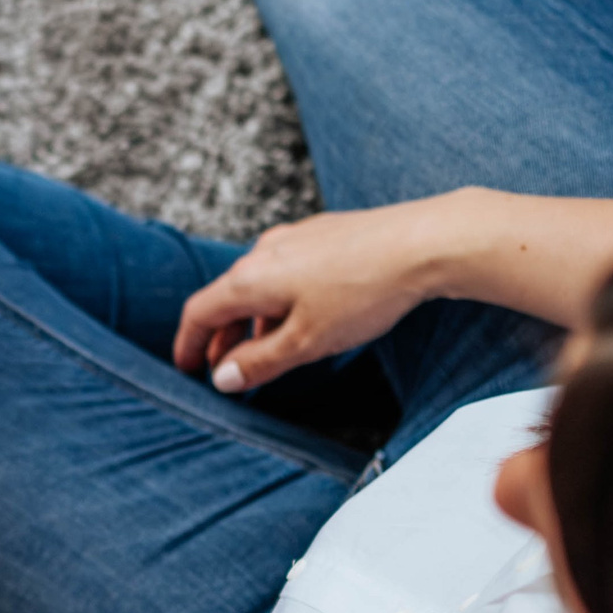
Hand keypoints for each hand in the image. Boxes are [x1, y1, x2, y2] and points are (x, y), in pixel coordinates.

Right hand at [172, 198, 466, 392]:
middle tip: (223, 368)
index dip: (189, 344)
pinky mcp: (326, 234)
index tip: (186, 368)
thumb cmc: (365, 292)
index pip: (200, 312)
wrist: (425, 241)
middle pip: (228, 297)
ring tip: (267, 349)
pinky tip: (305, 316)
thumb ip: (260, 362)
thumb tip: (223, 378)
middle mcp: (266, 250)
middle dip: (222, 336)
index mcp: (251, 277)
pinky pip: (288, 270)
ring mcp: (297, 238)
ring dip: (254, 319)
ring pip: (260, 283)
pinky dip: (281, 299)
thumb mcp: (307, 341)